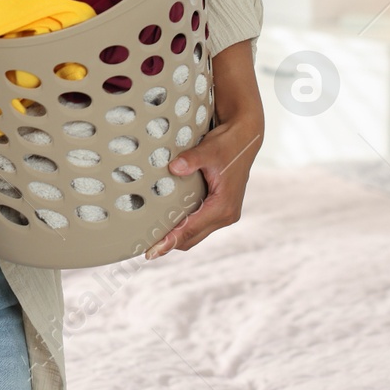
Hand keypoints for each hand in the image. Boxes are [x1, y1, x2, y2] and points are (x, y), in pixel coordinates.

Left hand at [145, 108, 263, 258]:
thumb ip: (192, 159)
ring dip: (176, 238)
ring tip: (151, 240)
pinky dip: (184, 228)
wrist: (245, 138)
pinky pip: (199, 225)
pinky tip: (167, 224)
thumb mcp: (210, 149)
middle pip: (192, 239)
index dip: (170, 240)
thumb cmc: (228, 143)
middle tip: (144, 249)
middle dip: (169, 244)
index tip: (152, 251)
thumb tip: (173, 168)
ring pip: (195, 235)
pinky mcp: (221, 209)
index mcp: (224, 206)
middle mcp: (226, 215)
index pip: (191, 229)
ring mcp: (225, 214)